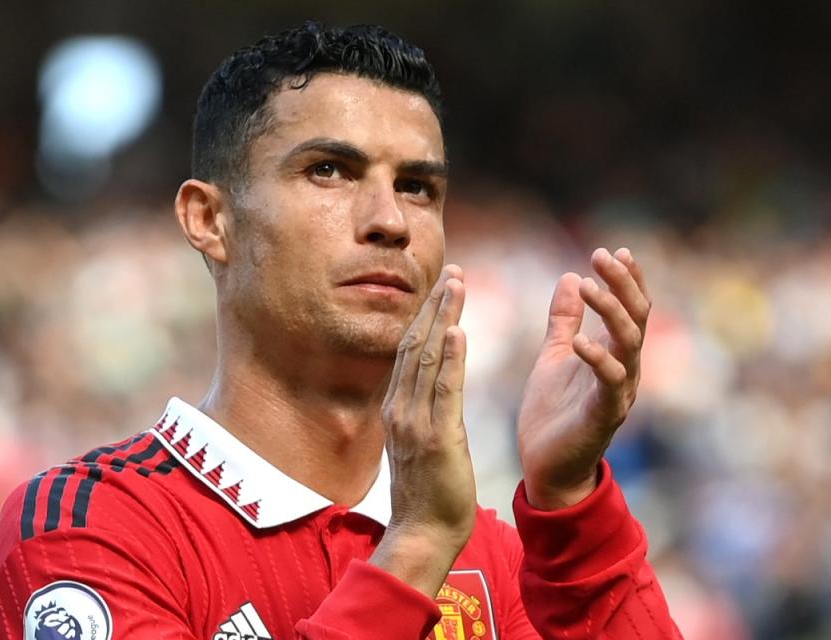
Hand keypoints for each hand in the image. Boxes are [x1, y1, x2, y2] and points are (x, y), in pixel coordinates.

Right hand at [370, 264, 475, 597]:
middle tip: (452, 271)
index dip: (425, 317)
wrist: (423, 534)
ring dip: (442, 317)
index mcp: (397, 409)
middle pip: (414, 344)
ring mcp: (415, 422)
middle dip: (434, 305)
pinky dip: (449, 357)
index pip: (409, 352)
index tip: (441, 287)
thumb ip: (420, 414)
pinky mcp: (437, 437)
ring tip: (456, 284)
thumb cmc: (427, 494)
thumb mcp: (418, 445)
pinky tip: (457, 329)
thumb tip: (426, 392)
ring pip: (426, 358)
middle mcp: (400, 408)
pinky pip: (443, 390)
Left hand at [517, 248, 651, 509]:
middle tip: (603, 256)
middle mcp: (624, 369)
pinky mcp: (604, 414)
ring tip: (589, 285)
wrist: (546, 465)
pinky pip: (610, 382)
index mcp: (613, 354)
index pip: (629, 309)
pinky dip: (597, 358)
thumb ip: (563, 320)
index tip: (612, 250)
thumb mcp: (554, 355)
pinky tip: (580, 340)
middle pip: (636, 318)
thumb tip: (569, 276)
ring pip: (629, 344)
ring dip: (610, 311)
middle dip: (623, 284)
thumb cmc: (553, 412)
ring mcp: (618, 391)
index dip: (625, 279)